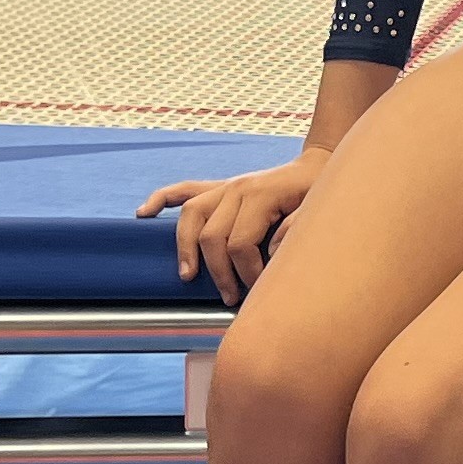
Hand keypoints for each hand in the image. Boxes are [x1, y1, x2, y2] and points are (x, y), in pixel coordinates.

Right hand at [136, 150, 329, 303]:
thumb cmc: (317, 193)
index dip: (246, 271)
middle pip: (211, 235)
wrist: (318, 166)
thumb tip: (267, 253)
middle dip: (219, 271)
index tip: (257, 289)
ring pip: (191, 215)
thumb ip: (294, 230)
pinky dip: (161, 199)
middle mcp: (237, 188)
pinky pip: (184, 190)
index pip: (239, 242)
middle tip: (230, 296)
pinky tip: (144, 213)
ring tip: (188, 275)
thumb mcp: (316, 210)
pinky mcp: (220, 186)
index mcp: (260, 195)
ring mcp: (225, 186)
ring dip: (185, 247)